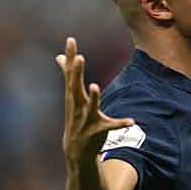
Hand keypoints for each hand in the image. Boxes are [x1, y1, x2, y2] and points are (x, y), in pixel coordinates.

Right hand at [56, 37, 133, 165]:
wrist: (76, 149)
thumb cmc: (76, 116)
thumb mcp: (71, 96)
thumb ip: (67, 74)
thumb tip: (59, 56)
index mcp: (73, 95)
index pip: (70, 73)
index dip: (71, 56)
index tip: (70, 40)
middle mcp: (77, 106)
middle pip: (75, 87)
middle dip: (77, 72)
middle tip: (79, 56)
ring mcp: (86, 119)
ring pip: (90, 107)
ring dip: (93, 98)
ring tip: (95, 86)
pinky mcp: (97, 131)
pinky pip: (110, 126)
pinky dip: (120, 124)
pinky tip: (131, 121)